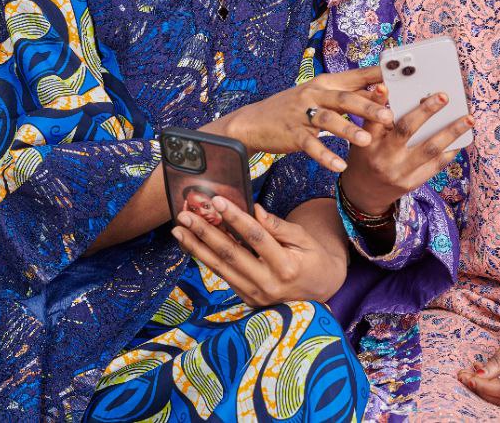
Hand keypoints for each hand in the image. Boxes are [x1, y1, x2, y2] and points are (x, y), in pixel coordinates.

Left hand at [171, 195, 346, 305]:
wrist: (320, 292)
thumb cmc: (314, 259)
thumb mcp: (305, 239)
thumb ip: (279, 226)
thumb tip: (254, 209)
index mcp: (287, 266)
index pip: (256, 237)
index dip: (235, 218)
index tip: (217, 200)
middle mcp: (268, 284)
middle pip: (231, 254)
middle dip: (205, 232)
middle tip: (186, 214)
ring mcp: (256, 295)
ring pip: (220, 268)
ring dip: (197, 247)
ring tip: (178, 229)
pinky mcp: (247, 299)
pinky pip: (223, 276)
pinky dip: (205, 259)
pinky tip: (191, 244)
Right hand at [220, 66, 391, 173]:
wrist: (254, 121)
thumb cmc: (294, 109)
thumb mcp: (318, 95)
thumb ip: (346, 93)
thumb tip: (380, 92)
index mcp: (324, 83)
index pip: (354, 77)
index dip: (375, 76)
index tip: (398, 75)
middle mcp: (313, 95)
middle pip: (343, 99)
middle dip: (367, 107)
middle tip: (388, 116)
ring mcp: (301, 114)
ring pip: (328, 121)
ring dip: (347, 131)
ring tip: (366, 141)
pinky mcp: (292, 134)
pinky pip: (311, 146)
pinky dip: (325, 156)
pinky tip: (339, 165)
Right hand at [337, 90, 472, 216]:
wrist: (365, 192)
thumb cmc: (367, 156)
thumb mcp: (363, 137)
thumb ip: (377, 118)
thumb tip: (387, 89)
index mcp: (368, 143)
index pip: (374, 119)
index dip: (379, 102)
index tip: (386, 86)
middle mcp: (383, 158)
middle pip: (406, 130)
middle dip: (426, 112)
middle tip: (444, 96)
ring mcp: (399, 173)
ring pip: (429, 149)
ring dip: (451, 133)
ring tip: (468, 119)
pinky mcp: (412, 183)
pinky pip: (436, 166)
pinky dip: (450, 151)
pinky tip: (461, 139)